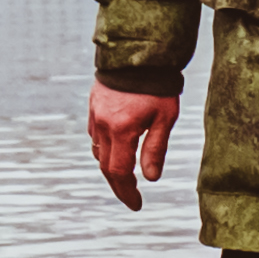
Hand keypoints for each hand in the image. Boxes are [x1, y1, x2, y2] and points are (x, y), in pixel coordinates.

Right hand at [88, 84, 184, 207]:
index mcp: (121, 130)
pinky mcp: (93, 106)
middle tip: (131, 197)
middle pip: (106, 166)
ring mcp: (95, 115)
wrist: (137, 52)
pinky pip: (95, 135)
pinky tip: (117, 150)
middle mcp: (103, 125)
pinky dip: (104, 148)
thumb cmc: (157, 84)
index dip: (126, 192)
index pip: (119, 172)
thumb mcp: (164, 118)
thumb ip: (156, 149)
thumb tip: (150, 178)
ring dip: (110, 167)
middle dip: (119, 185)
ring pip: (98, 151)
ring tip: (126, 177)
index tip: (136, 204)